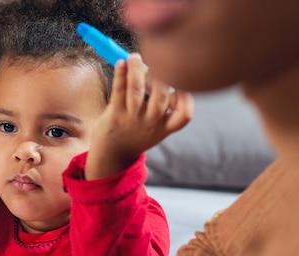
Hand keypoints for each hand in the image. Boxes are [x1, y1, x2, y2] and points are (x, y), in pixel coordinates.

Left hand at [85, 53, 193, 179]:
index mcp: (163, 127)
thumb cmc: (135, 135)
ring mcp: (131, 119)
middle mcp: (149, 123)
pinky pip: (118, 90)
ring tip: (135, 56)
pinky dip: (121, 74)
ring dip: (136, 70)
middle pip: (161, 98)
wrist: (110, 155)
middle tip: (159, 60)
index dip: (188, 99)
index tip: (185, 85)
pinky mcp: (114, 114)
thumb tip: (163, 71)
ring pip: (136, 90)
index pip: (184, 116)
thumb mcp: (155, 130)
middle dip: (162, 76)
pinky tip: (121, 63)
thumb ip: (163, 108)